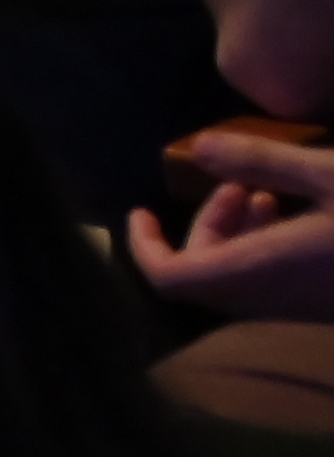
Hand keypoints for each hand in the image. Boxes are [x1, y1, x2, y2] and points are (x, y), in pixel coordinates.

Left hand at [132, 120, 333, 317]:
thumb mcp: (329, 173)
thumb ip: (261, 160)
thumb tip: (197, 147)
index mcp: (259, 267)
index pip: (171, 278)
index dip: (144, 247)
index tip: (141, 211)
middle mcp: (271, 299)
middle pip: (204, 275)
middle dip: (207, 226)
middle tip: (236, 185)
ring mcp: (300, 309)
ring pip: (241, 281)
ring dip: (239, 236)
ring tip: (266, 193)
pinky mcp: (322, 307)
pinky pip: (273, 286)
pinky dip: (267, 250)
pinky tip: (298, 215)